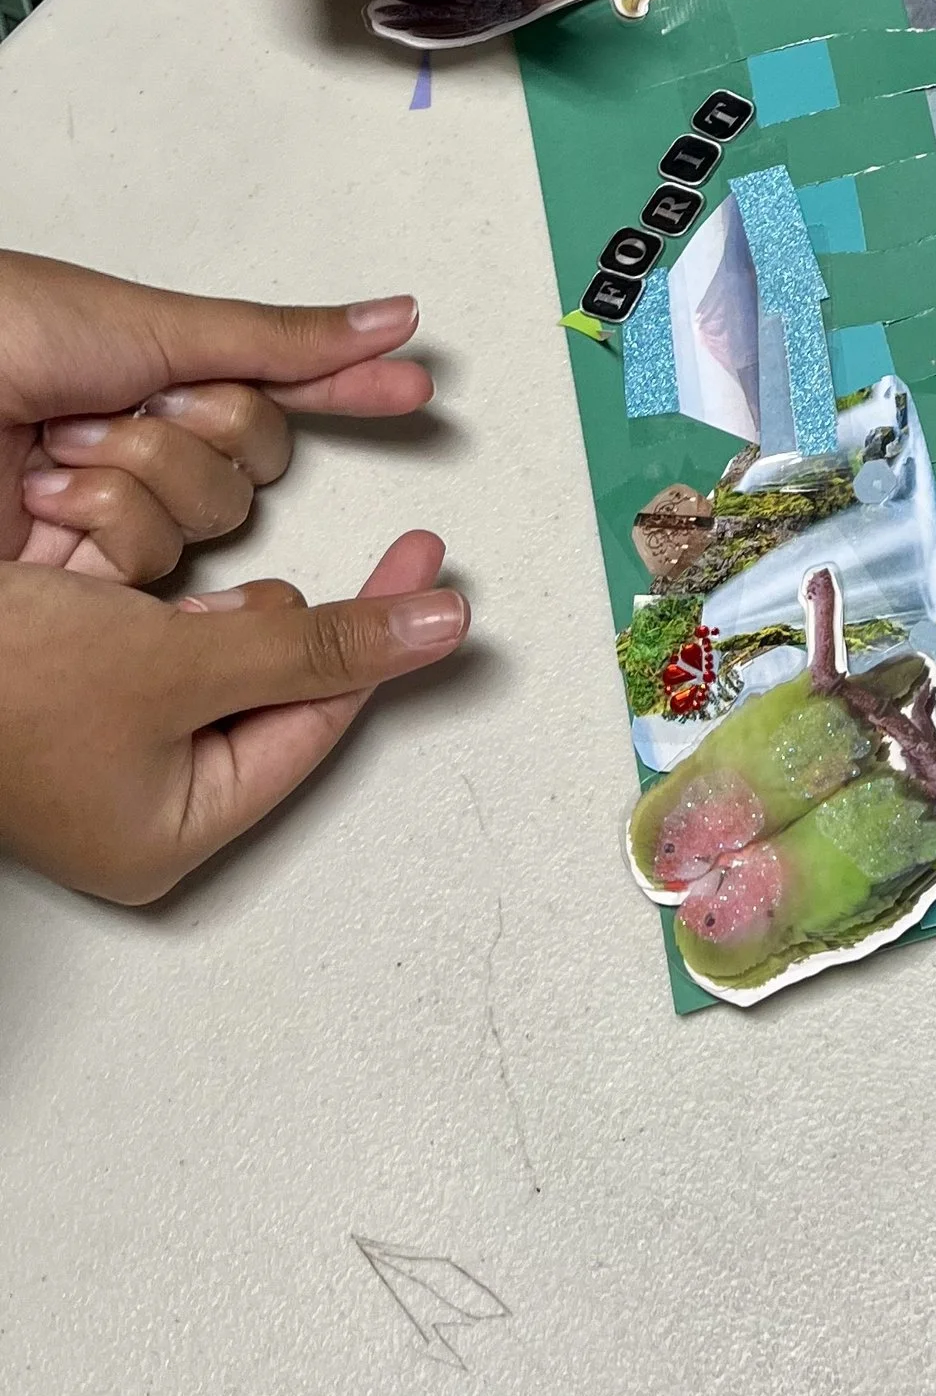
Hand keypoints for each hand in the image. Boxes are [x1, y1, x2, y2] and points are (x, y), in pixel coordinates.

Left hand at [0, 253, 432, 586]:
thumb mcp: (150, 328)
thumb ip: (280, 342)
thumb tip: (386, 322)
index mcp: (143, 373)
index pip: (271, 387)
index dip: (342, 387)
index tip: (415, 387)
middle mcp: (127, 446)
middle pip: (250, 463)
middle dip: (201, 426)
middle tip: (134, 400)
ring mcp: (95, 517)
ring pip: (206, 522)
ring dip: (139, 476)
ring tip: (64, 449)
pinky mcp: (69, 586)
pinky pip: (149, 574)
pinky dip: (107, 528)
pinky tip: (56, 502)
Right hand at [0, 531, 467, 901]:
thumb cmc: (0, 687)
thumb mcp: (182, 661)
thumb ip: (321, 646)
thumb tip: (433, 632)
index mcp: (172, 833)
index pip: (318, 720)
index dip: (377, 634)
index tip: (427, 563)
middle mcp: (139, 807)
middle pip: (265, 687)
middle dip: (257, 624)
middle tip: (215, 599)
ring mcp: (99, 756)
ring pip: (206, 652)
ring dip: (195, 608)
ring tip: (136, 602)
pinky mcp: (67, 699)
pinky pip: (148, 638)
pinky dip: (150, 601)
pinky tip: (114, 585)